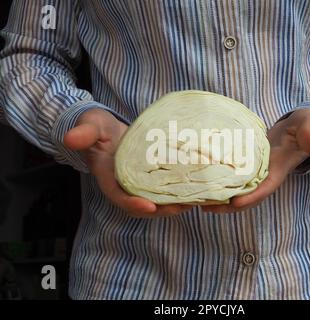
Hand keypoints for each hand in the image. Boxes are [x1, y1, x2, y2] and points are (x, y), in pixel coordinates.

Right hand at [63, 108, 191, 217]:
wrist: (108, 128)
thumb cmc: (98, 127)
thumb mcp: (91, 126)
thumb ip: (84, 133)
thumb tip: (70, 138)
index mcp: (108, 179)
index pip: (119, 197)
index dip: (133, 204)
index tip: (150, 207)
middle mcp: (125, 186)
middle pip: (143, 205)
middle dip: (162, 210)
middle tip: (182, 206)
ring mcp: (138, 183)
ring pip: (156, 201)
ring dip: (174, 204)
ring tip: (195, 200)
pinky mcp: (150, 177)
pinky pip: (163, 189)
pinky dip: (178, 192)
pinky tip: (195, 187)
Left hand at [202, 108, 309, 212]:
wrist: (299, 128)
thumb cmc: (306, 127)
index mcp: (278, 171)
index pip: (264, 189)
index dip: (250, 198)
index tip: (233, 203)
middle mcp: (264, 176)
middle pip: (244, 197)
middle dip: (226, 205)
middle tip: (204, 206)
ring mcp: (254, 173)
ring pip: (235, 190)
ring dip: (218, 197)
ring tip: (197, 199)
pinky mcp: (246, 166)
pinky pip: (231, 178)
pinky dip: (218, 182)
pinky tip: (201, 180)